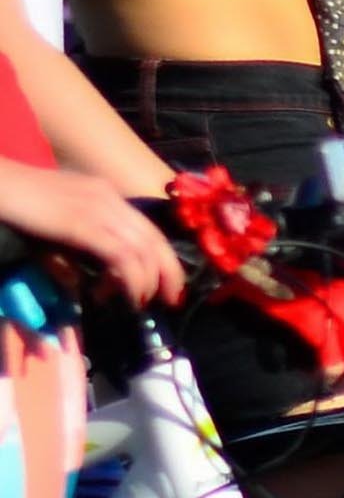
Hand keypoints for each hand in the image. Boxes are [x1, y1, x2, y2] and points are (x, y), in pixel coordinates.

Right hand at [0, 165, 182, 307]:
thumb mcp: (55, 226)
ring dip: (146, 282)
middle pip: (155, 239)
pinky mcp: (82, 224)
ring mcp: (98, 209)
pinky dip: (126, 279)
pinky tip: (116, 295)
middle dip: (169, 273)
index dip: (164, 259)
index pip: (148, 229)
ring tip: (138, 302)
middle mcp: (109, 199)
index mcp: (106, 195)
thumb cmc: (19, 205)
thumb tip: (81, 281)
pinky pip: (119, 255)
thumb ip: (74, 249)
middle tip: (170, 300)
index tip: (168, 284)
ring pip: (142, 250)